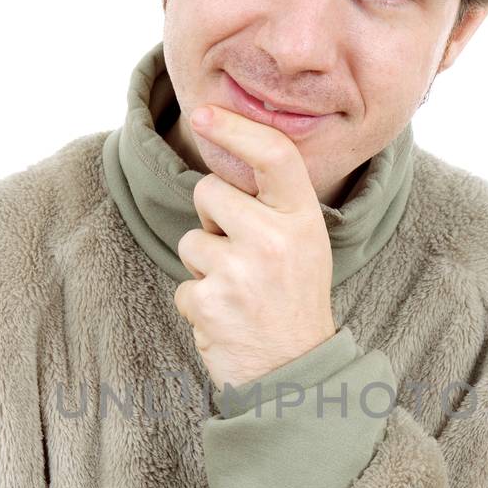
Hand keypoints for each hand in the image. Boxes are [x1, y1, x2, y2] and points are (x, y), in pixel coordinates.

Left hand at [172, 106, 336, 393]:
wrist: (295, 374)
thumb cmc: (292, 302)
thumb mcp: (303, 245)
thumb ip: (273, 205)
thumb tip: (226, 156)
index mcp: (304, 220)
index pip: (274, 156)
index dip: (237, 128)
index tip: (205, 114)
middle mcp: (275, 239)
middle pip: (210, 191)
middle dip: (212, 218)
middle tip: (241, 256)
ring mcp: (241, 272)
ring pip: (190, 240)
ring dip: (203, 265)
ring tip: (237, 293)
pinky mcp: (210, 303)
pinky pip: (183, 284)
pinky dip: (198, 303)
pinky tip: (227, 318)